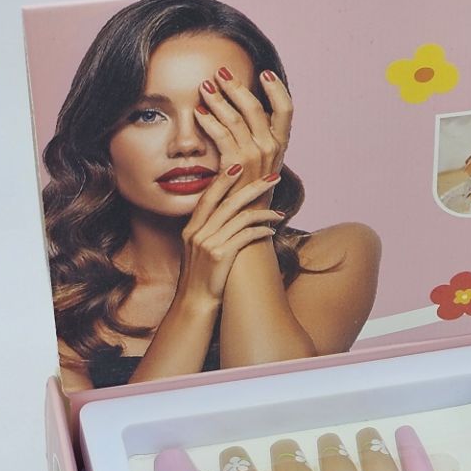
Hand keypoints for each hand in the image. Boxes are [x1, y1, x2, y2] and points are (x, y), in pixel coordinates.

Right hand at [173, 173, 285, 313]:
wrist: (194, 304)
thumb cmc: (201, 279)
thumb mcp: (197, 251)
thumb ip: (208, 232)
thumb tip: (227, 219)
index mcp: (191, 227)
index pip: (209, 195)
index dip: (225, 179)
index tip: (242, 166)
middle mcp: (198, 232)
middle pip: (228, 200)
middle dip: (253, 186)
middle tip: (273, 177)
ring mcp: (208, 243)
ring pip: (240, 217)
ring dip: (263, 212)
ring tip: (279, 213)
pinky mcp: (220, 256)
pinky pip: (245, 236)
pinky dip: (260, 231)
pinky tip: (271, 231)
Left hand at [195, 68, 293, 187]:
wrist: (245, 222)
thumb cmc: (249, 191)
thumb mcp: (261, 162)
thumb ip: (257, 136)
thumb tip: (243, 107)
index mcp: (280, 145)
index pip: (286, 109)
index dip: (277, 88)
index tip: (265, 72)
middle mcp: (271, 149)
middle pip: (255, 108)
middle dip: (236, 86)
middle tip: (220, 72)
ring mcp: (255, 158)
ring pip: (235, 118)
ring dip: (218, 99)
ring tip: (205, 87)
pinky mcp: (236, 166)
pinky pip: (221, 135)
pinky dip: (208, 121)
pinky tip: (198, 113)